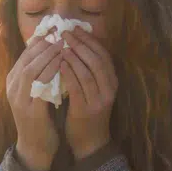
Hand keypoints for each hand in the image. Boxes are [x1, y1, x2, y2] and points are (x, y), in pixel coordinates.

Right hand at [7, 35, 65, 170]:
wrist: (34, 147)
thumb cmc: (39, 117)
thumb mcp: (36, 92)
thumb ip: (40, 74)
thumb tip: (52, 50)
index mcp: (13, 81)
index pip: (25, 55)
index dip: (40, 41)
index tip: (55, 29)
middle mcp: (12, 88)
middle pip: (26, 59)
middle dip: (44, 44)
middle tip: (60, 33)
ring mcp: (19, 100)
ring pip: (31, 70)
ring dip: (47, 56)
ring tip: (63, 45)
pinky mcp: (30, 111)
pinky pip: (40, 87)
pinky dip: (51, 74)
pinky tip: (63, 66)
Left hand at [59, 27, 118, 159]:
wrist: (89, 142)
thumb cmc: (87, 112)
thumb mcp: (93, 89)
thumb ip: (88, 70)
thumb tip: (75, 45)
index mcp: (111, 81)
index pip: (103, 54)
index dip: (90, 40)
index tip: (76, 28)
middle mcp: (109, 89)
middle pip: (96, 60)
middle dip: (81, 44)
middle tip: (66, 32)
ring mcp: (99, 100)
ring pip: (87, 72)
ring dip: (74, 56)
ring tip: (61, 45)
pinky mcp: (86, 110)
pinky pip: (77, 88)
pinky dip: (68, 74)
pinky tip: (59, 64)